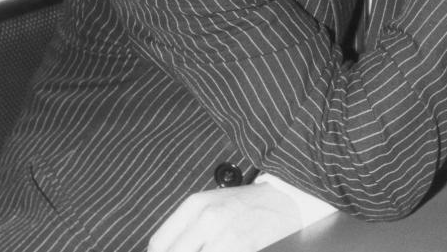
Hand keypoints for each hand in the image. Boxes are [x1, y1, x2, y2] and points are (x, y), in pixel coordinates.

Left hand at [149, 183, 301, 251]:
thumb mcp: (210, 206)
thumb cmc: (246, 206)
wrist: (287, 200)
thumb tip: (158, 250)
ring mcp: (227, 236)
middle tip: (196, 250)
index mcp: (195, 205)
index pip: (159, 243)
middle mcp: (208, 219)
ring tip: (213, 249)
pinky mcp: (244, 248)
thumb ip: (184, 228)